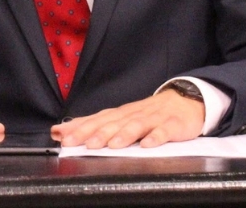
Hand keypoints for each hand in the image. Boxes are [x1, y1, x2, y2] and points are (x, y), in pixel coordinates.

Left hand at [50, 89, 204, 148]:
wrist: (186, 100)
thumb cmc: (148, 113)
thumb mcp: (120, 117)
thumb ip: (93, 125)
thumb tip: (59, 131)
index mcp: (120, 114)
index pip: (96, 119)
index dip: (79, 128)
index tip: (62, 136)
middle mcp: (133, 114)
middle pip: (112, 122)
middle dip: (95, 133)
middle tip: (81, 143)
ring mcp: (153, 119)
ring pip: (136, 126)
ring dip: (123, 134)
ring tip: (111, 145)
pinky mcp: (173, 125)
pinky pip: (164, 131)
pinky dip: (156, 137)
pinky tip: (147, 145)